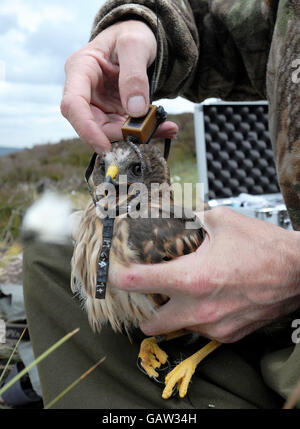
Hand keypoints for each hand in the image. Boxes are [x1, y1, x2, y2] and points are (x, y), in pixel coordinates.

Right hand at [61, 20, 177, 152]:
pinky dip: (146, 131)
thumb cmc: (131, 34)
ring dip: (137, 135)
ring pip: (111, 131)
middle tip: (147, 132)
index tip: (105, 147)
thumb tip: (135, 110)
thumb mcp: (135, 44)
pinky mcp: (113, 113)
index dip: (86, 129)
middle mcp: (85, 91)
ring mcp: (98, 104)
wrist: (137, 39)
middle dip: (118, 134)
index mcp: (80, 70)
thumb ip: (134, 75)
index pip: (73, 105)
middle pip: (92, 124)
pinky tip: (165, 127)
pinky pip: (126, 128)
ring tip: (166, 128)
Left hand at [111, 207, 299, 342]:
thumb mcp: (222, 221)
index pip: (138, 282)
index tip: (111, 274)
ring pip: (176, 328)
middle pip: (149, 324)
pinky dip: (197, 318)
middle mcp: (199, 308)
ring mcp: (214, 326)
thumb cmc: (263, 247)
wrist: (299, 272)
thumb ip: (191, 217)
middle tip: (147, 294)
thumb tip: (174, 213)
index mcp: (192, 278)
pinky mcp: (229, 335)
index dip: (117, 277)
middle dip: (143, 311)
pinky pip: (201, 331)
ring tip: (181, 294)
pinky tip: (207, 300)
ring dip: (172, 314)